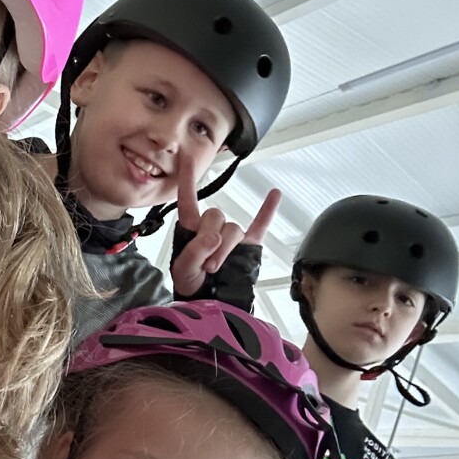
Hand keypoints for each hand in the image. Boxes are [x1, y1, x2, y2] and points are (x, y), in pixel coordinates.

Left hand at [169, 149, 280, 297]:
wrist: (210, 302)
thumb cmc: (191, 284)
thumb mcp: (183, 269)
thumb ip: (195, 251)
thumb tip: (214, 236)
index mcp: (190, 228)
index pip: (188, 199)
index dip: (187, 179)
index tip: (186, 157)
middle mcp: (211, 226)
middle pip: (215, 216)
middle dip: (210, 240)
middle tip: (205, 264)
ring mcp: (231, 234)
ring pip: (232, 230)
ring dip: (225, 249)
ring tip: (215, 267)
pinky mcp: (249, 243)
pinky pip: (260, 224)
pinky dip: (267, 210)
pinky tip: (274, 194)